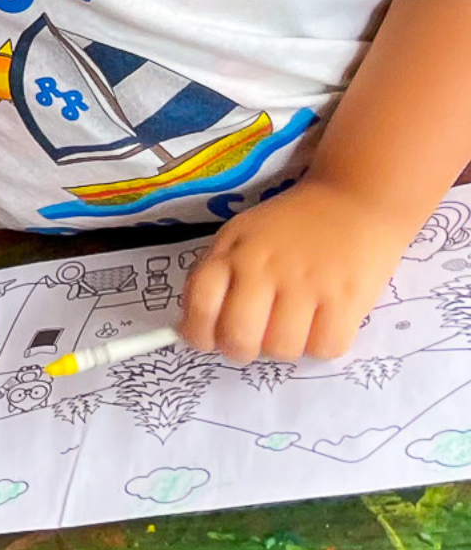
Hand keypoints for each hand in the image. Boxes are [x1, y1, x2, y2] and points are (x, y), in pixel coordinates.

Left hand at [181, 181, 407, 361]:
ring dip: (283, 348)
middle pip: (238, 337)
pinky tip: (321, 325)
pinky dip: (321, 346)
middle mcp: (264, 268)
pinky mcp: (347, 297)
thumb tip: (196, 323)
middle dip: (240, 350)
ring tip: (291, 327)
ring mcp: (306, 283)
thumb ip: (218, 272)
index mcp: (232, 252)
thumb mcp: (241, 235)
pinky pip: (325, 348)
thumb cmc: (292, 224)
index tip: (206, 340)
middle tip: (252, 341)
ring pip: (281, 349)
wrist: (353, 199)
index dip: (197, 333)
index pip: (200, 304)